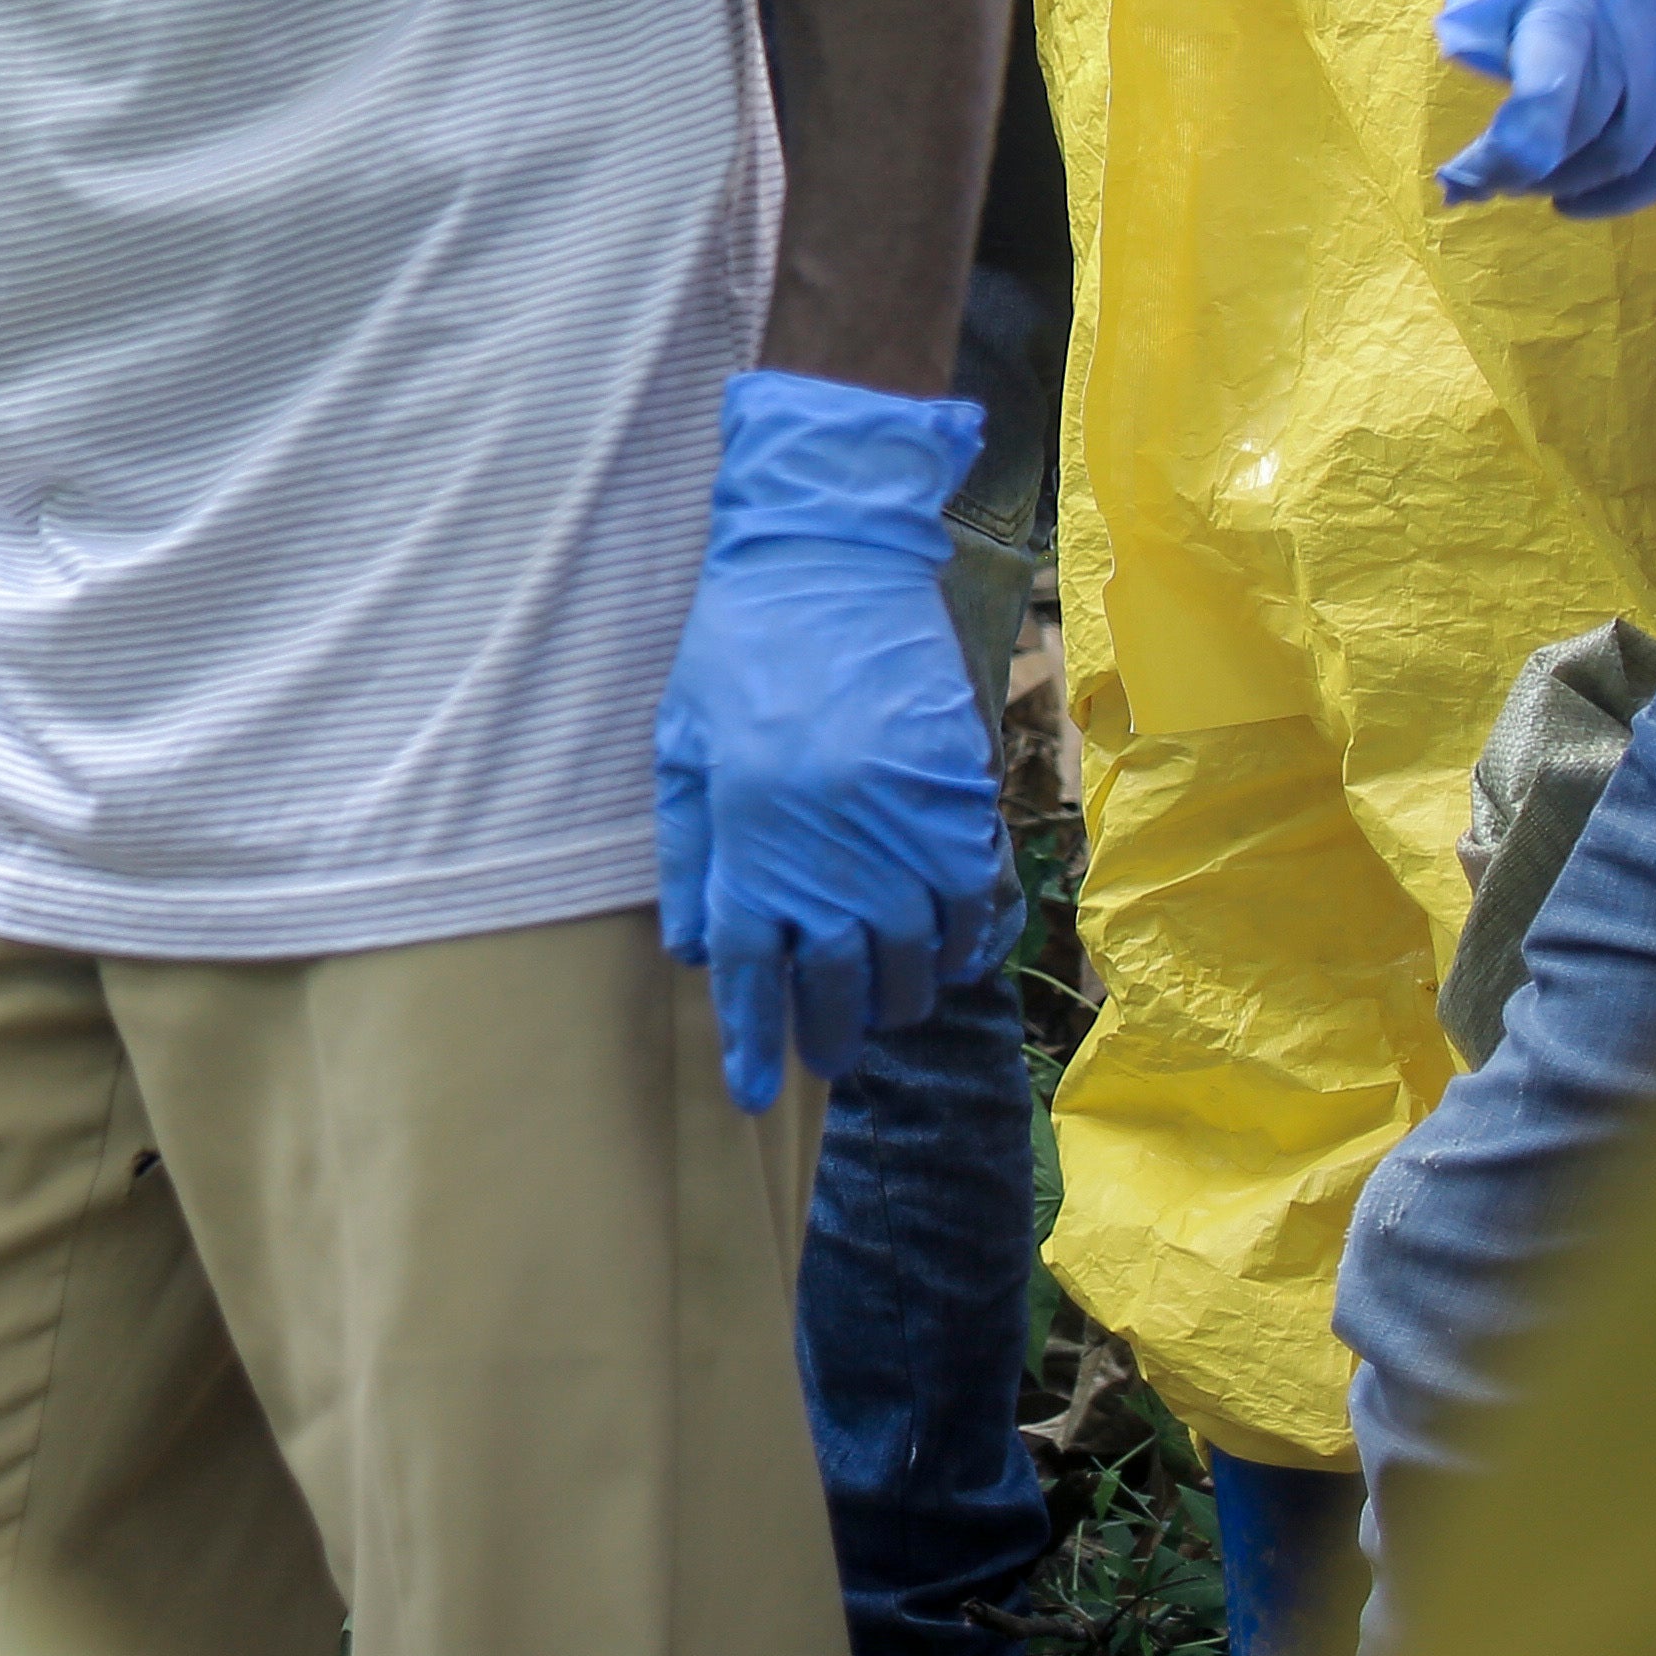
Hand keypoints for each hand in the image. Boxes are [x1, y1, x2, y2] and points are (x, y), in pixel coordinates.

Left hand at [656, 369, 1004, 1113]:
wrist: (831, 565)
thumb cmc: (740, 650)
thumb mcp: (682, 747)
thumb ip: (692, 854)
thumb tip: (698, 950)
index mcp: (752, 839)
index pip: (753, 971)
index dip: (753, 1039)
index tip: (753, 1091)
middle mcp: (831, 852)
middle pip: (841, 983)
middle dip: (832, 1032)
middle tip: (828, 1055)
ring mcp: (905, 834)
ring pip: (916, 959)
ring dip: (900, 997)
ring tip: (885, 1008)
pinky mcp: (964, 806)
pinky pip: (972, 907)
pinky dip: (961, 944)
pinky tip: (946, 958)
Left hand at [1436, 0, 1655, 217]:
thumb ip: (1476, 40)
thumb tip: (1474, 123)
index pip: (1552, 82)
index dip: (1516, 143)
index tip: (1467, 174)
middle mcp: (1643, 22)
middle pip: (1590, 128)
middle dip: (1526, 172)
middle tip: (1480, 182)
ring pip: (1635, 150)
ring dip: (1571, 183)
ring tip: (1525, 184)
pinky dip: (1631, 193)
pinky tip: (1578, 201)